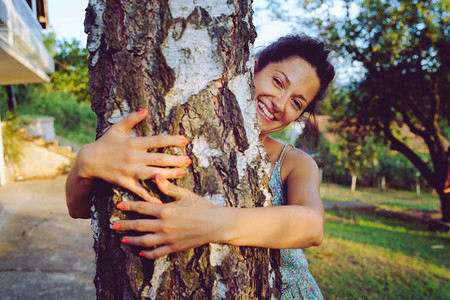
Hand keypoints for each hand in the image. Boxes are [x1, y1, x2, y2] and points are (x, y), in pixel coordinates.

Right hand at [75, 108, 191, 202]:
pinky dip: (149, 196)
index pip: (157, 140)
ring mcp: (129, 171)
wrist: (88, 161)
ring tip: (182, 174)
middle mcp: (133, 157)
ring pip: (153, 174)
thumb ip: (132, 118)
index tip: (185, 140)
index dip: (172, 140)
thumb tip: (145, 109)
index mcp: (133, 143)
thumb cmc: (105, 143)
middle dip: (175, 160)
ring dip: (169, 175)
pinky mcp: (124, 182)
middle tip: (189, 161)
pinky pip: (139, 191)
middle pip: (159, 159)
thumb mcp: (117, 128)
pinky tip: (161, 201)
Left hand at [113, 174, 223, 258]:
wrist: (216, 224)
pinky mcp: (174, 247)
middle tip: (113, 226)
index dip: (129, 207)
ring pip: (145, 241)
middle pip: (139, 226)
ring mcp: (168, 238)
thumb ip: (168, 187)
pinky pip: (157, 253)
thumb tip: (156, 176)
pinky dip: (147, 253)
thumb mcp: (185, 194)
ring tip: (123, 240)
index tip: (118, 207)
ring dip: (132, 240)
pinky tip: (140, 252)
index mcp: (165, 210)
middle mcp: (164, 226)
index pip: (142, 208)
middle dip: (124, 225)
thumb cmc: (202, 207)